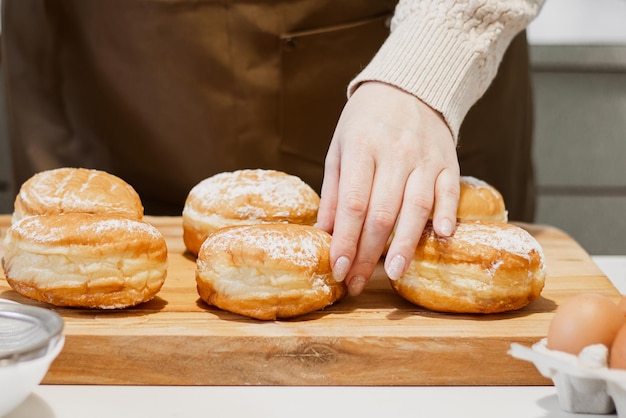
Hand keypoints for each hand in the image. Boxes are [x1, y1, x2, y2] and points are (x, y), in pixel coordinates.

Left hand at [316, 81, 459, 295]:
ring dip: (405, 243)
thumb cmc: (366, 122)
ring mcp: (424, 157)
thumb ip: (334, 190)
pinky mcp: (448, 160)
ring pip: (416, 206)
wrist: (408, 86)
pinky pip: (450, 190)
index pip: (353, 204)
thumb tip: (325, 233)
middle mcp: (394, 154)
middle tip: (357, 283)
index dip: (345, 241)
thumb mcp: (340, 147)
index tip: (338, 269)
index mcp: (361, 148)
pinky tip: (441, 236)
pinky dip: (446, 213)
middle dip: (368, 253)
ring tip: (393, 274)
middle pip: (382, 212)